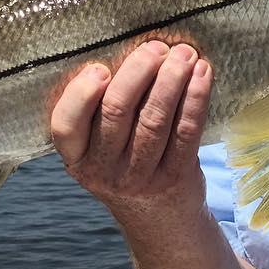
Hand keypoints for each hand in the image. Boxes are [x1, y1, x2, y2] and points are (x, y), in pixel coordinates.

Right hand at [51, 41, 212, 216]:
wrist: (161, 221)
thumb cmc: (127, 164)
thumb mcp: (101, 148)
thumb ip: (104, 110)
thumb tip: (132, 51)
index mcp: (77, 156)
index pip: (66, 125)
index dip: (81, 94)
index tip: (100, 68)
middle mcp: (104, 169)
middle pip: (116, 112)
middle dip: (138, 72)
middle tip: (156, 47)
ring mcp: (140, 176)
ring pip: (154, 119)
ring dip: (171, 80)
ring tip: (184, 54)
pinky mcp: (176, 176)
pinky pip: (186, 131)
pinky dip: (195, 98)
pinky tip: (202, 74)